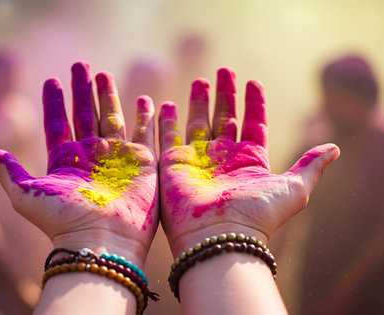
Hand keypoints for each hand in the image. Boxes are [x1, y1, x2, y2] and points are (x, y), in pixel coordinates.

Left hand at [0, 62, 158, 265]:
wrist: (103, 241)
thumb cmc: (63, 222)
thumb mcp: (27, 195)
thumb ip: (10, 171)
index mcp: (66, 160)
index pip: (59, 122)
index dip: (55, 101)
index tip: (51, 80)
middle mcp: (91, 155)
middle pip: (85, 113)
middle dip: (83, 89)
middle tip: (81, 64)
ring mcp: (117, 157)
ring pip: (113, 117)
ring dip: (109, 95)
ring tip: (104, 74)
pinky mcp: (142, 162)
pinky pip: (144, 132)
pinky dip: (145, 116)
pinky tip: (145, 100)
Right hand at [159, 67, 339, 256]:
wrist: (219, 237)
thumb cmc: (258, 215)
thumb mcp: (294, 188)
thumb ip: (311, 165)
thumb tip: (334, 148)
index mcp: (250, 160)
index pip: (253, 123)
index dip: (254, 103)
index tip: (253, 82)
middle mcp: (224, 157)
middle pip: (225, 117)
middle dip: (225, 94)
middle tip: (224, 70)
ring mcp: (198, 159)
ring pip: (198, 122)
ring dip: (199, 101)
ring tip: (201, 80)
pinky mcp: (173, 164)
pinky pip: (169, 136)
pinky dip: (167, 121)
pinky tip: (167, 104)